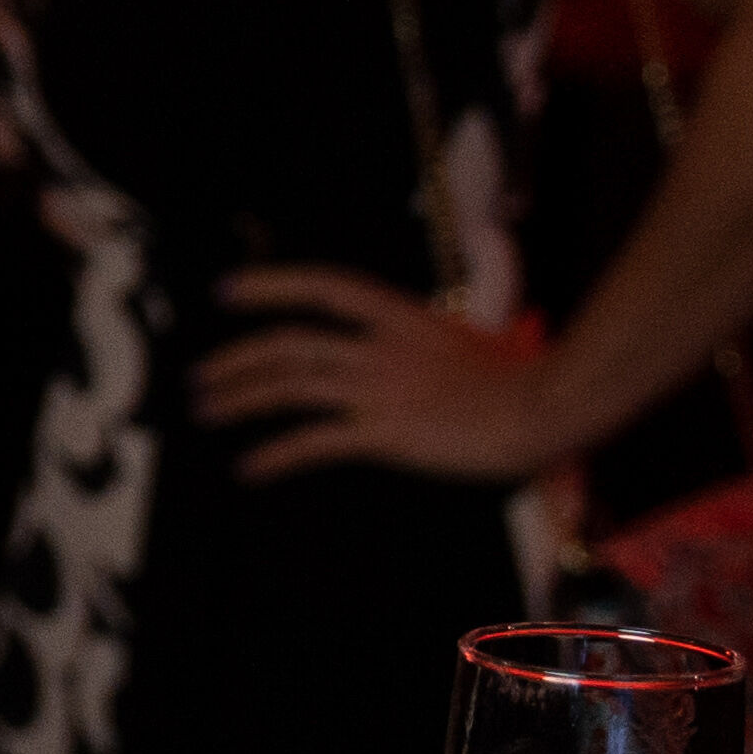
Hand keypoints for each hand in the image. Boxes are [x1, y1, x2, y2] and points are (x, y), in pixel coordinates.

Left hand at [192, 263, 566, 480]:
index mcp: (403, 317)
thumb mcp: (469, 345)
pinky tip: (250, 467)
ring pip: (289, 385)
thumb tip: (421, 354)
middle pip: (290, 344)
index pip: (325, 288)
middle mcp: (382, 347)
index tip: (227, 291)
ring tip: (207, 410)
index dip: (272, 286)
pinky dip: (276, 455)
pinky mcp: (386, 432)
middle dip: (237, 360)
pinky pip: (314, 441)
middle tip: (201, 377)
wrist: (551, 404)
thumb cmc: (525, 380)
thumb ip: (430, 346)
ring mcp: (381, 388)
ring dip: (239, 398)